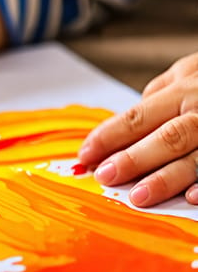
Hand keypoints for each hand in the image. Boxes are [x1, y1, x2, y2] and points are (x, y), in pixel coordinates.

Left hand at [79, 52, 197, 206]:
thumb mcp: (188, 73)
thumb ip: (156, 97)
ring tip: (139, 196)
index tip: (85, 155)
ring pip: (197, 156)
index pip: (138, 116)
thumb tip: (118, 126)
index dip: (109, 136)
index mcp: (185, 90)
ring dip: (167, 178)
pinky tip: (192, 198)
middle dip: (135, 159)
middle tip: (106, 176)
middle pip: (167, 136)